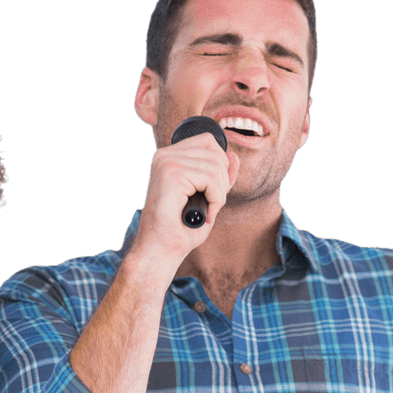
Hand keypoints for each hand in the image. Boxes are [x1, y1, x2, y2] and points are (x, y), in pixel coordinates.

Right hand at [131, 131, 240, 273]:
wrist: (159, 251)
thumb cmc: (179, 230)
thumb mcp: (206, 197)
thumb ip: (219, 176)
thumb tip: (233, 155)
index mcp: (167, 157)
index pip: (207, 141)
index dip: (219, 165)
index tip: (211, 192)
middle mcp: (164, 156)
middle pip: (215, 152)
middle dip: (222, 181)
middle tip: (211, 205)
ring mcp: (166, 163)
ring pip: (216, 166)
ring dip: (220, 193)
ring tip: (207, 211)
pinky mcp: (171, 174)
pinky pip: (211, 178)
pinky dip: (217, 199)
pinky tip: (206, 214)